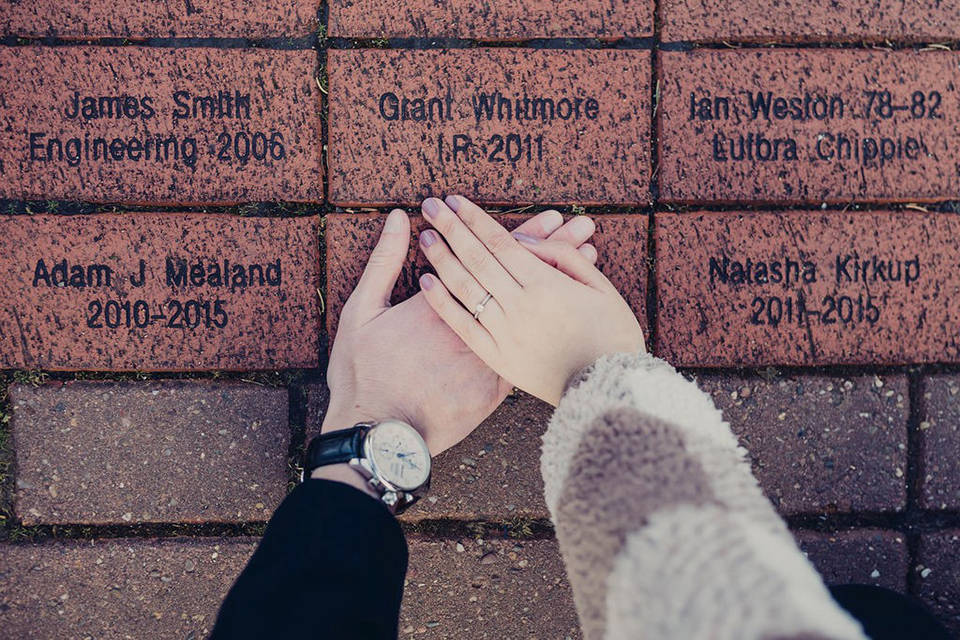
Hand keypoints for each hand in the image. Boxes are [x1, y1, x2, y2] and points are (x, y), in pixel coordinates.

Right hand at [324, 207, 598, 454]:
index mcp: (449, 298)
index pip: (493, 256)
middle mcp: (476, 325)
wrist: (380, 433)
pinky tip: (575, 308)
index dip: (525, 233)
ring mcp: (490, 355)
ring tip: (588, 251)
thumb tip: (399, 219)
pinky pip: (537, 345)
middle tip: (581, 223)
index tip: (552, 215)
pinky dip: (556, 323)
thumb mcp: (362, 311)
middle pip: (523, 278)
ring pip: (536, 309)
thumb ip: (383, 261)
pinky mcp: (496, 382)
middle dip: (554, 246)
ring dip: (562, 280)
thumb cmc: (364, 372)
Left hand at [418, 196, 644, 405]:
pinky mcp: (497, 358)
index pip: (501, 242)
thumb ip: (563, 257)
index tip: (456, 200)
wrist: (607, 390)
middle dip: (452, 228)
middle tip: (431, 205)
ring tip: (425, 235)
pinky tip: (426, 281)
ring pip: (466, 288)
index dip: (476, 219)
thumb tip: (524, 238)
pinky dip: (442, 302)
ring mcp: (505, 333)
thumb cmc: (611, 334)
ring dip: (442, 258)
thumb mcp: (600, 287)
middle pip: (477, 258)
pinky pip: (463, 325)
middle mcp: (520, 306)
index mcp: (547, 285)